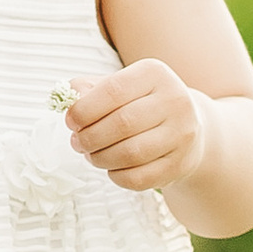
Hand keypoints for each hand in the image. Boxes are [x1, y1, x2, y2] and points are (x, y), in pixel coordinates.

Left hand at [64, 56, 207, 195]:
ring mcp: (182, 134)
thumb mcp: (118, 86)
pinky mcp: (180, 164)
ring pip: (131, 153)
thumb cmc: (140, 104)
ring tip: (92, 155)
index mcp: (154, 74)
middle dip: (90, 138)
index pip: (113, 90)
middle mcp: (175, 100)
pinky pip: (140, 177)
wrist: (185, 127)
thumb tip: (67, 101)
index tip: (70, 122)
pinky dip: (116, 176)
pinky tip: (111, 168)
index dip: (84, 109)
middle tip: (77, 143)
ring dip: (101, 158)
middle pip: (122, 124)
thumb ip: (88, 89)